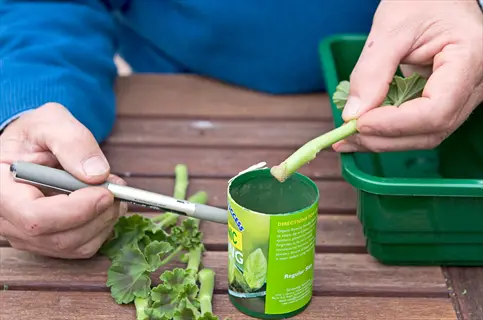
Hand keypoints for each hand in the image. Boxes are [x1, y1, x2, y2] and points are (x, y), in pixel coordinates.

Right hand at [0, 103, 126, 258]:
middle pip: (59, 237)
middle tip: (117, 188)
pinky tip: (105, 205)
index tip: (105, 192)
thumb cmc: (36, 134)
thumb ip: (72, 142)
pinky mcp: (47, 242)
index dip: (75, 210)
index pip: (35, 216)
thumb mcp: (51, 122)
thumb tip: (97, 174)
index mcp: (1, 190)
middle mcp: (9, 220)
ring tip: (113, 192)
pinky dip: (102, 228)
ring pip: (75, 246)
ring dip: (105, 221)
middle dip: (98, 215)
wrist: (32, 147)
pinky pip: (81, 248)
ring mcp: (27, 235)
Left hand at [333, 0, 482, 152]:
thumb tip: (353, 115)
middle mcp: (474, 85)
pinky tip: (362, 131)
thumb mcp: (391, 28)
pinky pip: (418, 127)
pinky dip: (388, 133)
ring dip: (384, 141)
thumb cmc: (421, 1)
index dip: (395, 123)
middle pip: (431, 130)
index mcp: (469, 59)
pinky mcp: (444, 102)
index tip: (359, 123)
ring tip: (348, 138)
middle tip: (345, 137)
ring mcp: (462, 97)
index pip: (436, 110)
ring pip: (425, 135)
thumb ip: (372, 71)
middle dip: (384, 138)